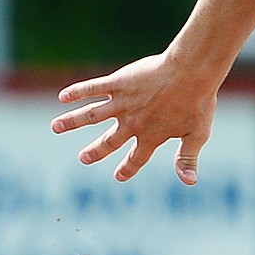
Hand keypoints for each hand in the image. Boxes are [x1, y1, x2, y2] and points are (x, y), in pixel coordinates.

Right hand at [50, 52, 217, 184]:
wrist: (192, 72)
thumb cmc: (199, 101)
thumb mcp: (198, 133)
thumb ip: (187, 158)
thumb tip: (190, 182)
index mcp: (151, 135)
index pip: (137, 158)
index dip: (128, 168)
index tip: (119, 175)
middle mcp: (132, 122)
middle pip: (109, 141)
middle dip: (96, 151)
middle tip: (83, 158)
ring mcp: (123, 103)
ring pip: (91, 115)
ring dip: (72, 121)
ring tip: (55, 127)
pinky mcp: (120, 83)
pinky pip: (94, 88)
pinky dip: (78, 91)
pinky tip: (64, 96)